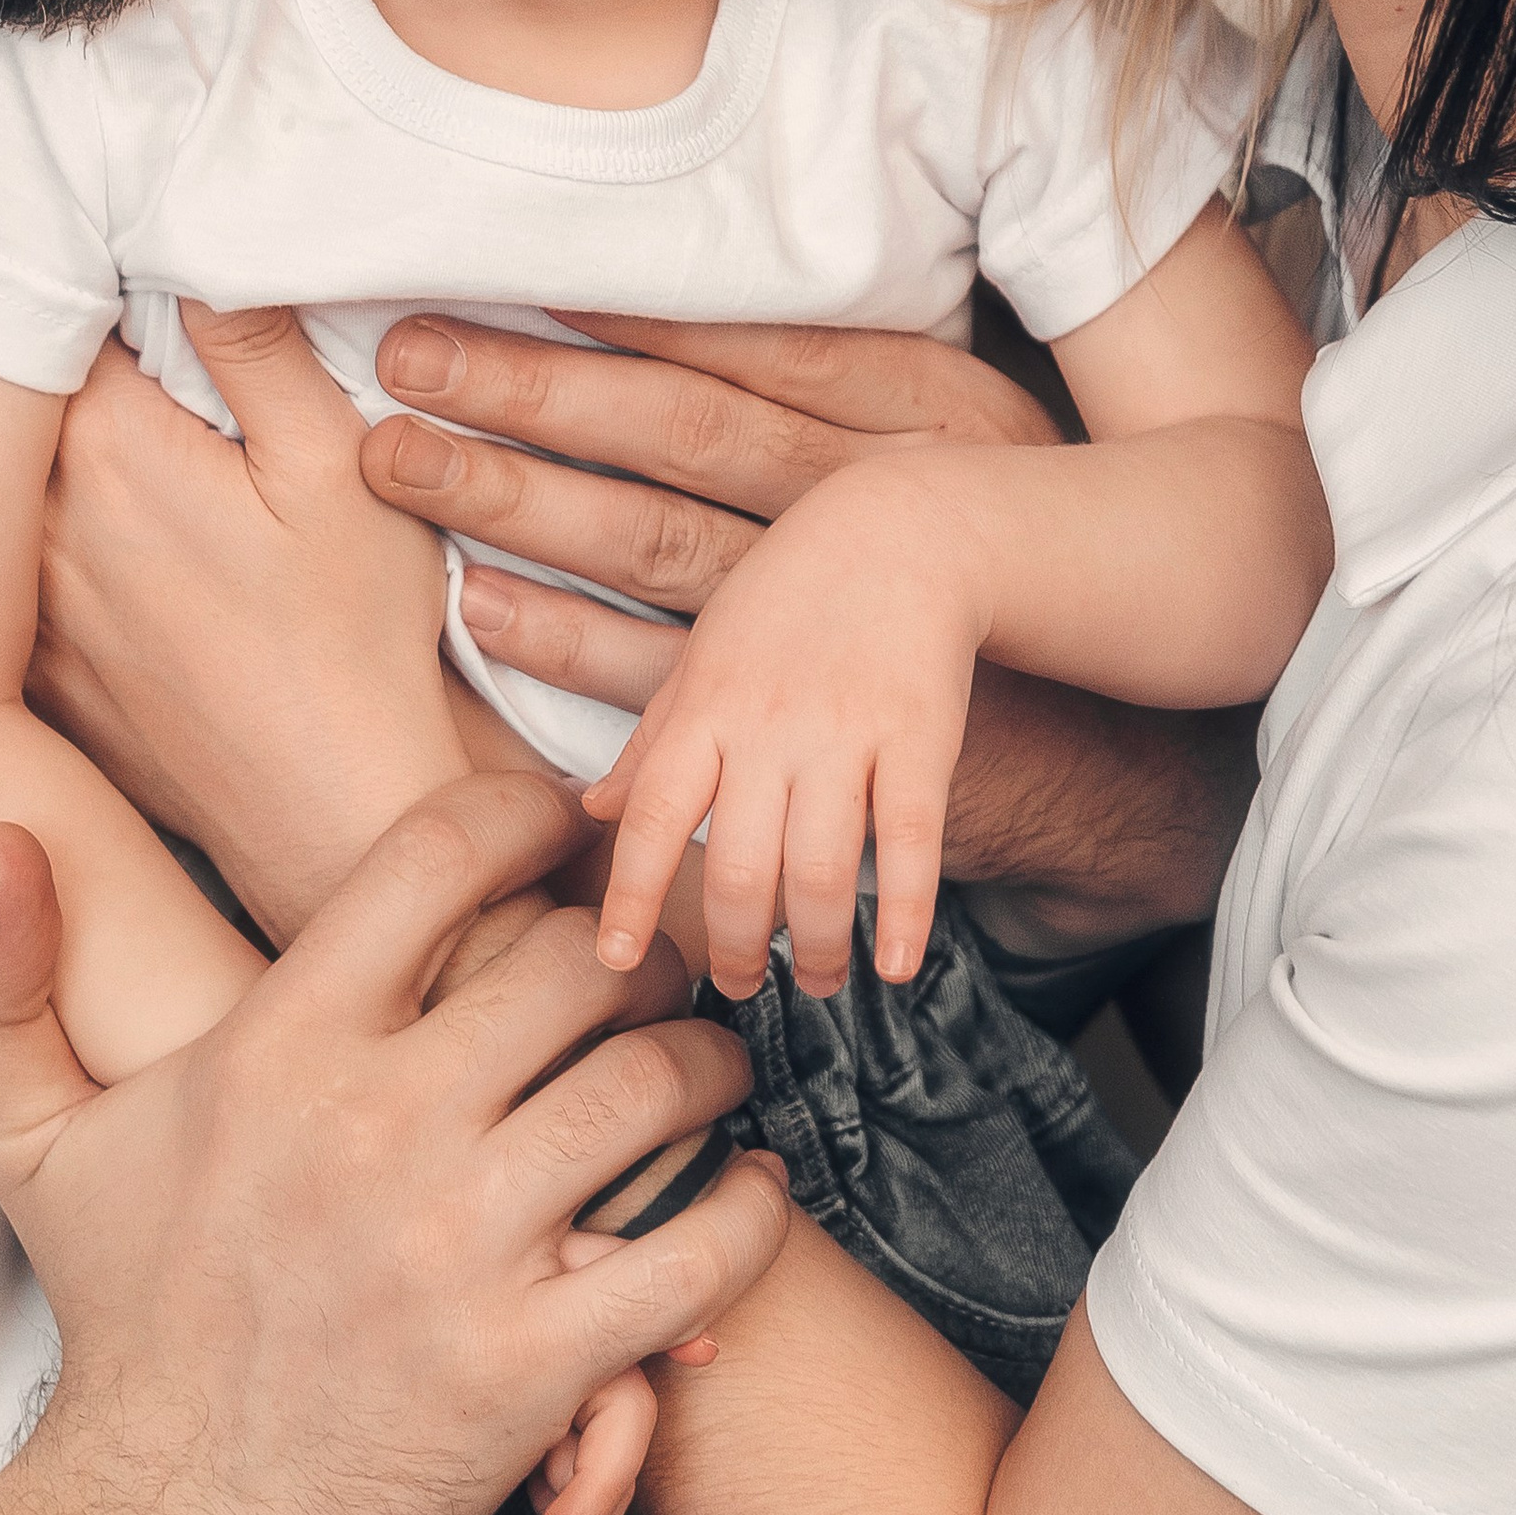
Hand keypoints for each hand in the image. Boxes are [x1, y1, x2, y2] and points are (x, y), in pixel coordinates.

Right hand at [0, 773, 789, 1514]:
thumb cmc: (126, 1317)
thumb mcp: (31, 1139)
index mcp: (281, 1046)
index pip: (439, 857)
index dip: (526, 813)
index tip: (566, 824)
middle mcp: (378, 1126)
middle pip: (579, 962)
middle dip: (642, 945)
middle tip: (659, 961)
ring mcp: (464, 1247)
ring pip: (654, 1089)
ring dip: (707, 1064)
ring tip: (708, 1067)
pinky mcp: (533, 1363)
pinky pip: (695, 1251)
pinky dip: (750, 1209)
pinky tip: (749, 1188)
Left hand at [31, 303, 459, 940]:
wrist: (332, 814)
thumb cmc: (354, 639)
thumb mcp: (340, 465)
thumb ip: (258, 345)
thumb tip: (196, 242)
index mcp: (109, 452)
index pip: (44, 313)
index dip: (74, 272)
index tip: (107, 255)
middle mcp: (34, 527)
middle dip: (32, 352)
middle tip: (85, 315)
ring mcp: (19, 607)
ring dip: (18, 446)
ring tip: (76, 417)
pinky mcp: (29, 671)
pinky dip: (14, 539)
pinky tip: (87, 537)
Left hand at [366, 310, 1057, 695]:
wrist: (1108, 728)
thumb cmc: (996, 549)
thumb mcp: (953, 429)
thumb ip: (838, 374)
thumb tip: (668, 305)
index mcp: (910, 406)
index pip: (740, 345)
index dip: (615, 316)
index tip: (498, 281)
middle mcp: (867, 496)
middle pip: (677, 431)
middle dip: (533, 391)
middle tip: (408, 358)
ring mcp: (835, 610)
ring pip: (656, 540)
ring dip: (523, 502)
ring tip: (408, 462)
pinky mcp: (804, 711)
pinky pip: (667, 669)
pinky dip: (568, 640)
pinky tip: (483, 602)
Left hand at [586, 463, 982, 997]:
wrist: (900, 530)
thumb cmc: (788, 598)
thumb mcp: (704, 655)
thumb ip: (654, 738)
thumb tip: (594, 809)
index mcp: (705, 706)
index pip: (651, 817)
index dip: (630, 897)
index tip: (617, 962)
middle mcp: (769, 725)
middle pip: (738, 867)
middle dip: (733, 946)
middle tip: (737, 984)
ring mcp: (847, 732)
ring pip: (822, 872)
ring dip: (816, 947)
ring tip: (815, 980)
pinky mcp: (921, 737)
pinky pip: (912, 844)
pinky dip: (908, 916)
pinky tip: (898, 966)